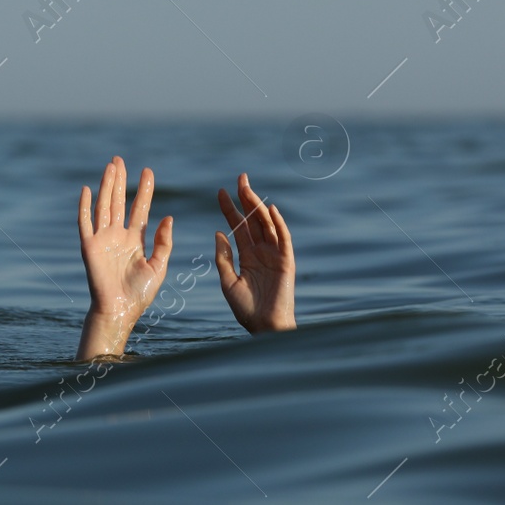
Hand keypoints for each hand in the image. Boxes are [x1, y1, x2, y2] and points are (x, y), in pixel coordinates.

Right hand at [76, 156, 172, 359]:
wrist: (120, 310)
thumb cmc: (140, 293)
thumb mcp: (158, 266)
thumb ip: (164, 242)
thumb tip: (168, 217)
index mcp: (135, 240)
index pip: (140, 209)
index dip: (144, 191)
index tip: (148, 171)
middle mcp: (118, 236)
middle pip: (119, 202)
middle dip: (121, 180)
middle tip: (121, 160)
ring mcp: (102, 239)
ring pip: (104, 206)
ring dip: (107, 186)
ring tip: (111, 166)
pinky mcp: (89, 246)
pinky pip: (85, 222)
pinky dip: (85, 206)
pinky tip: (88, 189)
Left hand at [215, 173, 294, 332]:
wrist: (264, 326)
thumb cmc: (246, 309)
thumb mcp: (227, 282)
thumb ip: (223, 258)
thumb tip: (218, 232)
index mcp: (246, 256)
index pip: (237, 227)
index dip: (229, 209)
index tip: (219, 192)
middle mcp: (261, 251)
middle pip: (253, 220)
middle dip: (246, 198)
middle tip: (239, 178)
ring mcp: (274, 255)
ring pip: (266, 224)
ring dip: (258, 206)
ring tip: (248, 189)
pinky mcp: (286, 261)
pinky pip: (283, 239)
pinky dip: (278, 224)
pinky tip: (270, 210)